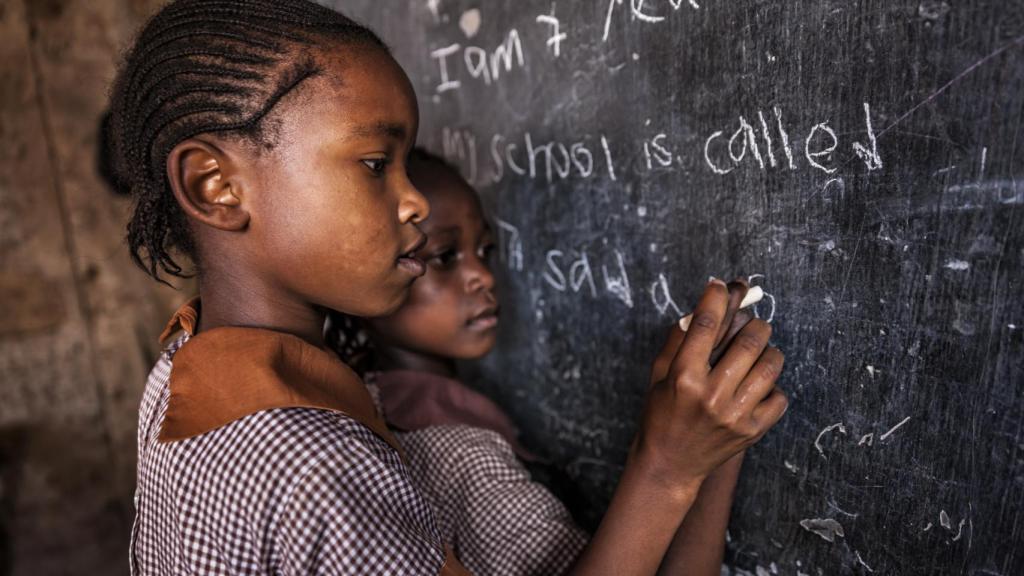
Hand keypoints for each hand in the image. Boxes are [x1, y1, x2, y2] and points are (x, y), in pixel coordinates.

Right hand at [634, 278, 787, 492]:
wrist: (670, 464)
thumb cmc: (661, 413)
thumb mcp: (659, 374)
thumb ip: (680, 339)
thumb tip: (706, 303)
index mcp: (683, 377)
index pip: (707, 323)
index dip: (717, 296)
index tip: (723, 285)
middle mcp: (711, 395)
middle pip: (749, 339)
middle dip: (755, 324)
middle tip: (752, 325)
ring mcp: (735, 415)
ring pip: (771, 363)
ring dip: (768, 351)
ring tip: (759, 354)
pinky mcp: (753, 431)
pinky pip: (779, 395)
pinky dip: (771, 386)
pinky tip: (756, 388)